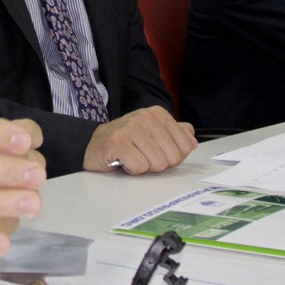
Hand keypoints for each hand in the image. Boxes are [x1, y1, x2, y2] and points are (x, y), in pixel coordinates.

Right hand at [82, 107, 196, 173]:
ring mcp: (130, 128)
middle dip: (159, 164)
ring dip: (144, 167)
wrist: (93, 145)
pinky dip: (132, 170)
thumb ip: (175, 134)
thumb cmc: (125, 141)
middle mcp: (145, 117)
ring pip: (157, 164)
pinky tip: (123, 161)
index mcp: (157, 113)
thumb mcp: (152, 134)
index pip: (185, 146)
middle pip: (172, 157)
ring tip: (132, 158)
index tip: (158, 151)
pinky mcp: (117, 142)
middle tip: (143, 156)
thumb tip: (191, 140)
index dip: (173, 156)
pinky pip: (139, 167)